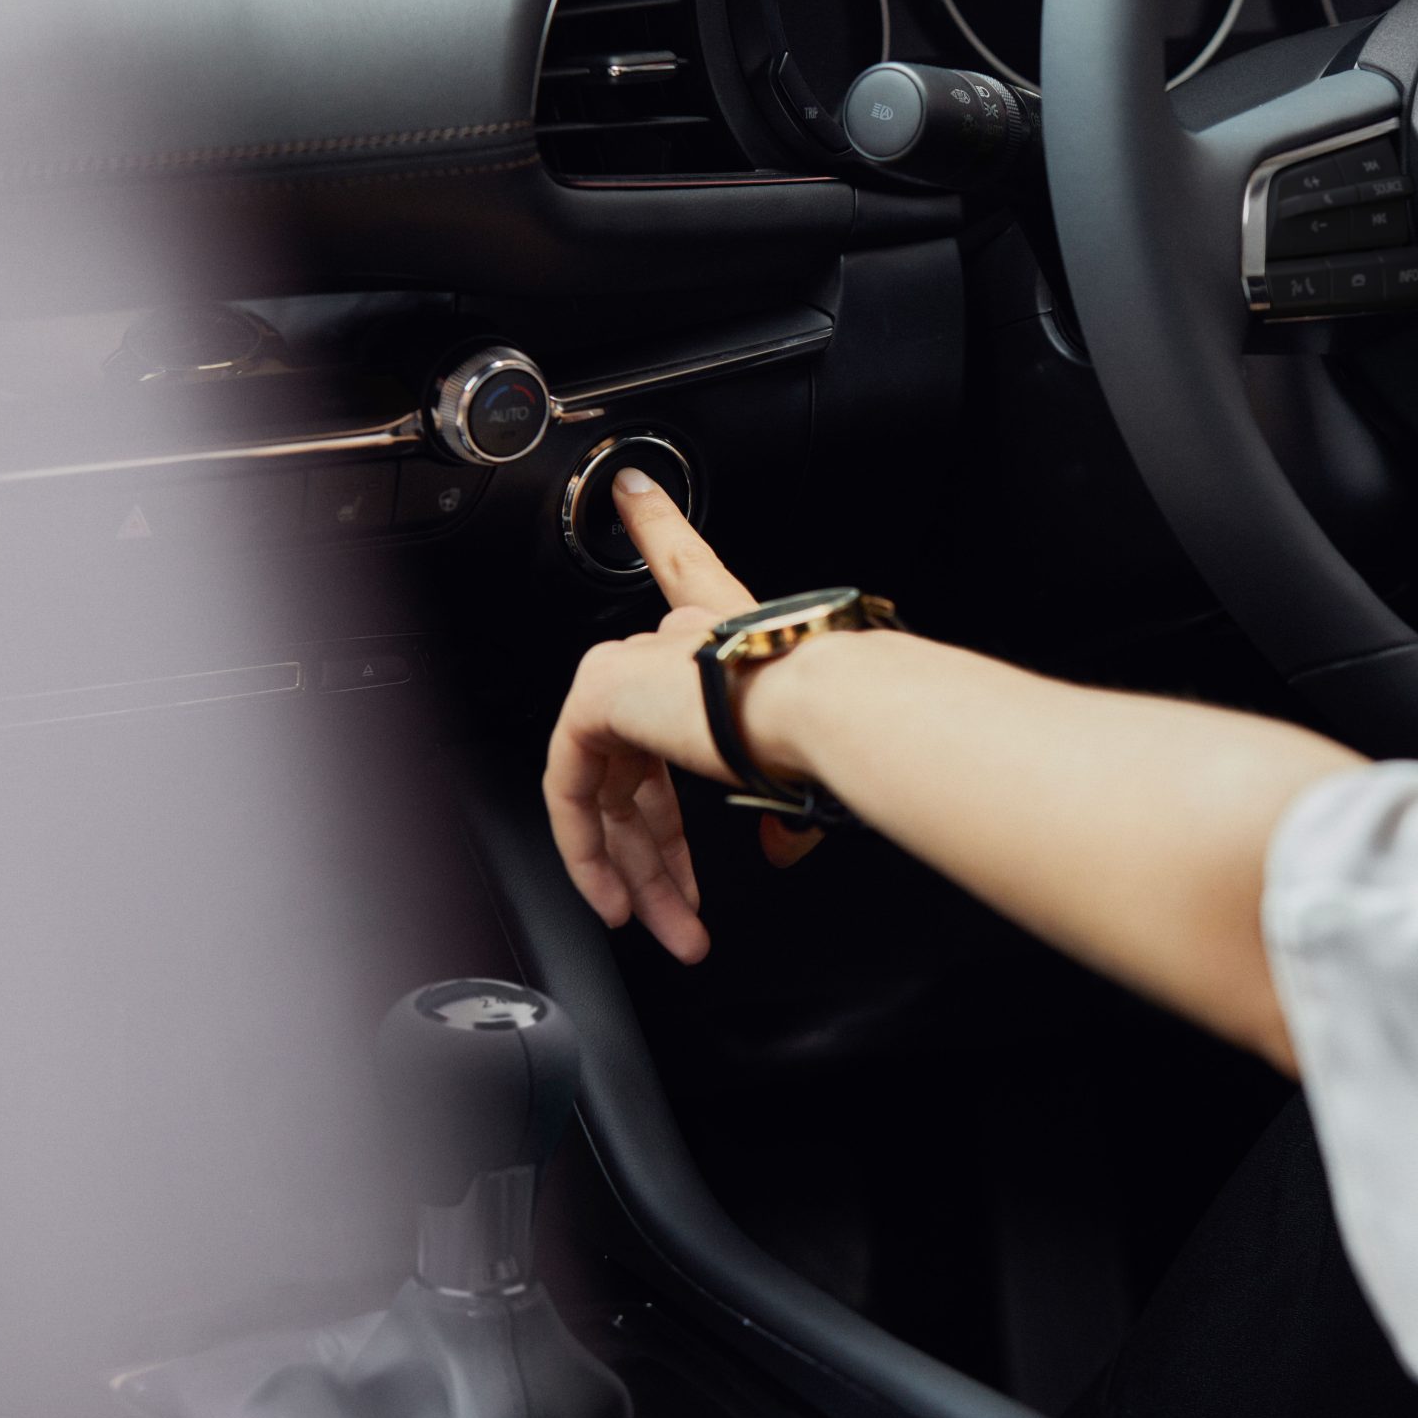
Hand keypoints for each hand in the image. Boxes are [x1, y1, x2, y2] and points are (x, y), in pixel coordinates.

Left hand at [541, 468, 811, 966]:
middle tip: (678, 913)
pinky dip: (588, 850)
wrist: (835, 708)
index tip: (633, 489)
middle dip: (657, 849)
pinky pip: (571, 786)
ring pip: (609, 781)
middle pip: (641, 745)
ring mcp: (636, 660)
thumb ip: (783, 804)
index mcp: (738, 631)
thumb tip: (781, 847)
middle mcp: (684, 633)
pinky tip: (615, 894)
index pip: (690, 566)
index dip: (663, 525)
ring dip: (634, 872)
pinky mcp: (602, 693)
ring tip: (658, 928)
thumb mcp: (810, 766)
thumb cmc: (846, 722)